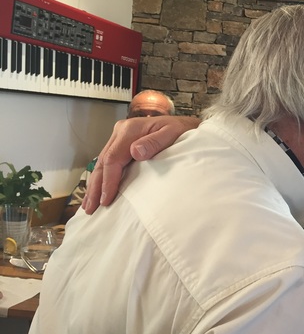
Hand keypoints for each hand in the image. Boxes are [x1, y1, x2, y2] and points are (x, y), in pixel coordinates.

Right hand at [82, 115, 200, 213]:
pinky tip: (97, 191)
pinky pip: (108, 162)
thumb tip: (135, 152)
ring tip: (89, 206)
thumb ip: (155, 142)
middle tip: (90, 209)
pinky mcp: (121, 143)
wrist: (184, 124)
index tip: (106, 200)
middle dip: (96, 187)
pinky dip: (101, 178)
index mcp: (130, 130)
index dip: (108, 181)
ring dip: (95, 185)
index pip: (113, 159)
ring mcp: (119, 137)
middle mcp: (120, 132)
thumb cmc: (181, 131)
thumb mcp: (172, 134)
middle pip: (102, 162)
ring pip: (101, 163)